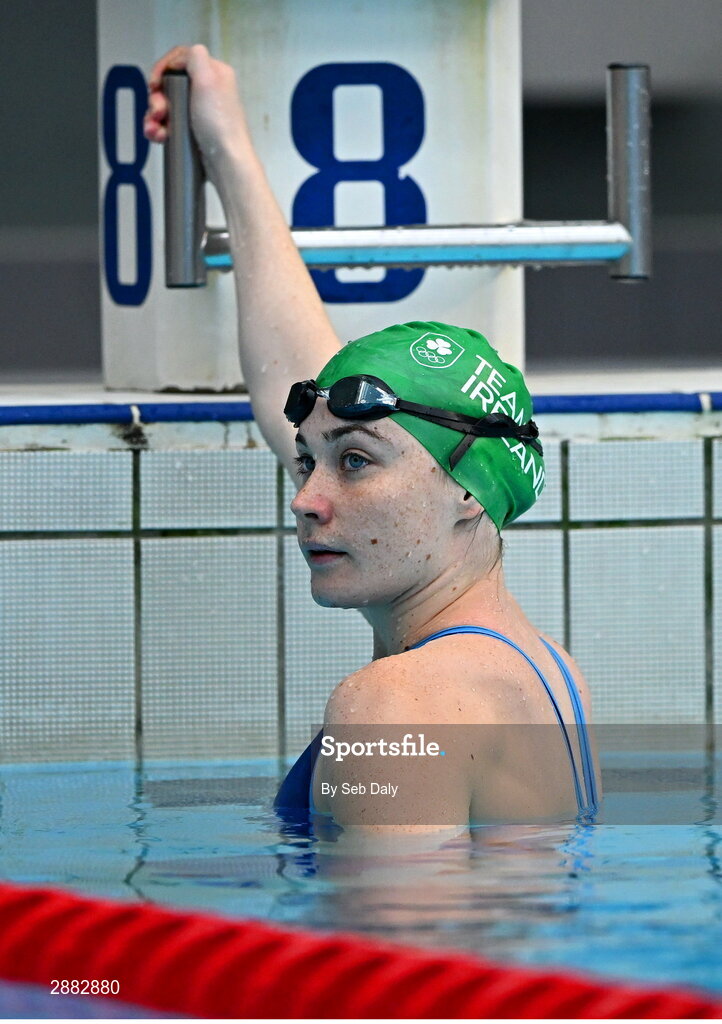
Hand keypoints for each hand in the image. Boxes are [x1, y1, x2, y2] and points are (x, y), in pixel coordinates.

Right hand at [143, 44, 251, 176]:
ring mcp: (199, 111)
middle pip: (169, 83)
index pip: (180, 59)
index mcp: (213, 73)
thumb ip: (194, 57)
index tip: (155, 83)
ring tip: (156, 128)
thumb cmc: (221, 127)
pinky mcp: (193, 129)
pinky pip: (168, 123)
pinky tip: (159, 135)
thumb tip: (181, 57)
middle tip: (159, 110)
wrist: (225, 162)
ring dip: (154, 116)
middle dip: (157, 98)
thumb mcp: (208, 80)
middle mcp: (207, 90)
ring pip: (166, 105)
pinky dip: (159, 129)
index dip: (162, 69)